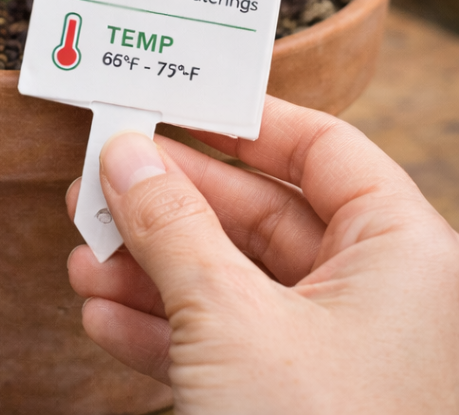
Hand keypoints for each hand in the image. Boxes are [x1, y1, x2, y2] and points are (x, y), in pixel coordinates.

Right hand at [66, 96, 458, 413]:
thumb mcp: (229, 320)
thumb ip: (171, 225)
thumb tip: (123, 150)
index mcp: (404, 258)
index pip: (323, 149)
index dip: (245, 121)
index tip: (174, 103)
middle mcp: (378, 300)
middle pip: (260, 215)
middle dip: (170, 203)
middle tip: (101, 178)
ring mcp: (335, 358)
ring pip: (232, 282)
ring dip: (151, 267)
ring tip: (83, 251)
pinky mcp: (293, 405)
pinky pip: (224, 342)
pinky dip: (163, 328)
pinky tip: (103, 316)